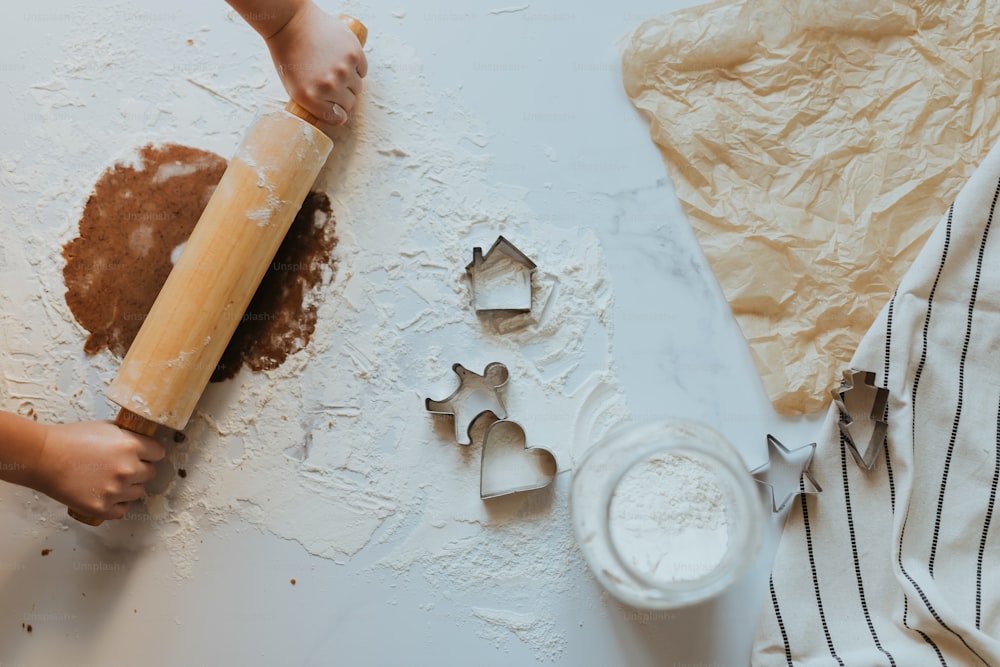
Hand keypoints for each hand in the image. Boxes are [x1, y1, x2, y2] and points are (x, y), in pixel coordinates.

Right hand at [31, 421, 164, 519]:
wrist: (42, 457)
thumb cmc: (69, 439)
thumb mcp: (105, 428)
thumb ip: (127, 436)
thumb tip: (142, 442)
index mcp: (131, 446)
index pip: (158, 453)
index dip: (149, 453)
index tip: (143, 455)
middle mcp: (128, 469)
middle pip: (150, 474)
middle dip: (138, 470)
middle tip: (121, 468)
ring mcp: (115, 490)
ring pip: (138, 493)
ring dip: (128, 488)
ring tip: (109, 481)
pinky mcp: (101, 507)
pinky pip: (123, 510)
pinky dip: (117, 505)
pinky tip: (107, 495)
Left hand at [265, 2, 366, 124]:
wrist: (290, 23)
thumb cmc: (290, 55)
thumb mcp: (294, 88)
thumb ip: (315, 103)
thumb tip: (337, 114)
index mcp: (311, 98)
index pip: (338, 118)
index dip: (338, 112)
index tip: (336, 106)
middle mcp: (329, 86)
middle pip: (350, 103)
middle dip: (344, 96)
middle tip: (334, 84)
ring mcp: (343, 69)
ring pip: (358, 87)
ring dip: (350, 81)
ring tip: (336, 68)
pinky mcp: (354, 53)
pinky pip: (363, 70)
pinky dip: (356, 66)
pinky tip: (342, 58)